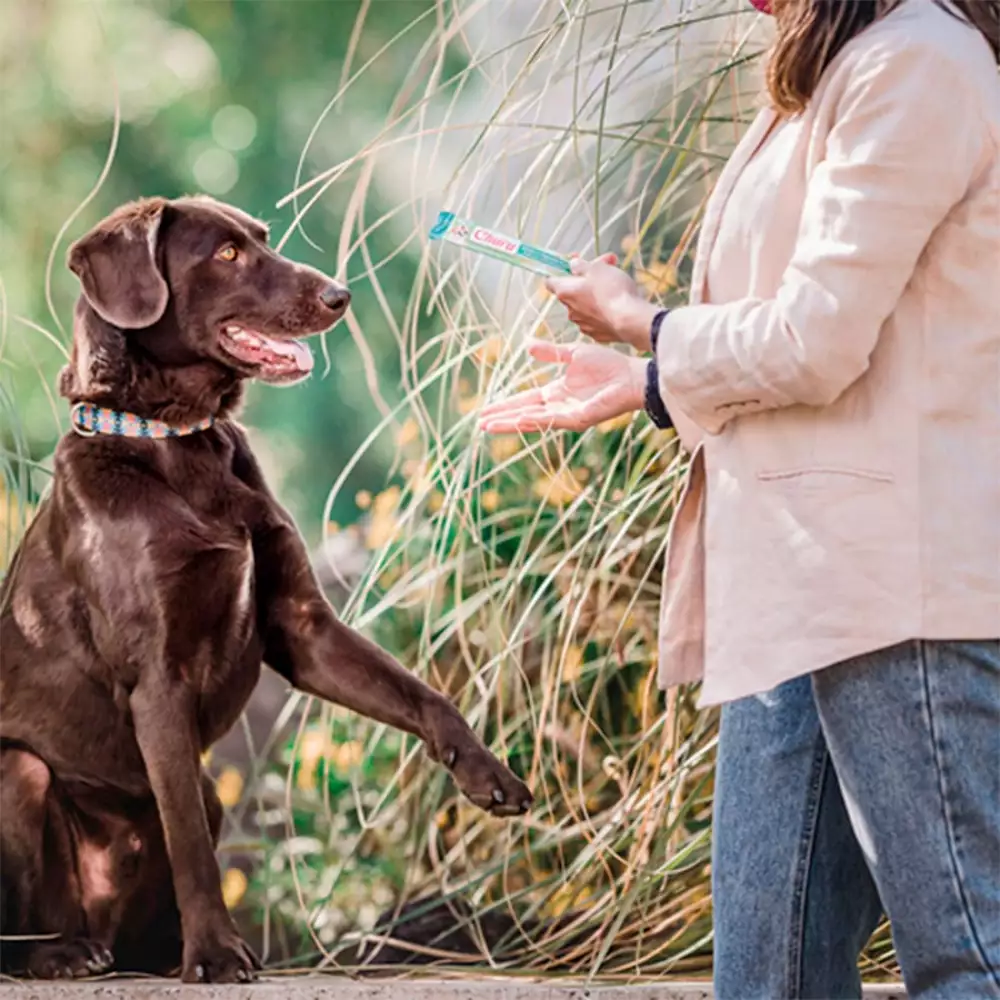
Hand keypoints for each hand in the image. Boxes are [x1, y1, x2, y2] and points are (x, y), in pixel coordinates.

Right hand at [479, 340, 645, 433]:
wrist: (631, 374)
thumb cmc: (609, 365)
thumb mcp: (573, 354)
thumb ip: (550, 353)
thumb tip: (526, 345)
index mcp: (556, 393)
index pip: (524, 401)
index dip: (505, 405)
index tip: (485, 410)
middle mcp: (558, 406)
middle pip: (523, 414)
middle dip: (502, 419)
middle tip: (480, 424)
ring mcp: (567, 414)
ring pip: (533, 421)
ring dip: (511, 424)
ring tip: (490, 426)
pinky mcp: (578, 418)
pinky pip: (552, 420)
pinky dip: (534, 421)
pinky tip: (519, 420)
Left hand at [546, 254, 658, 350]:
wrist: (630, 320)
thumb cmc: (612, 291)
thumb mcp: (597, 269)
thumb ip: (581, 265)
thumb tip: (573, 264)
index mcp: (565, 292)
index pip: (551, 281)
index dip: (561, 270)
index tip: (575, 263)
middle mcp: (570, 310)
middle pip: (573, 291)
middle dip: (587, 278)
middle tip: (607, 266)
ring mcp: (583, 324)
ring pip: (585, 305)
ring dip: (596, 294)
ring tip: (615, 285)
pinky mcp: (597, 334)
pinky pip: (596, 318)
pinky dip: (603, 310)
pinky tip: (617, 304)